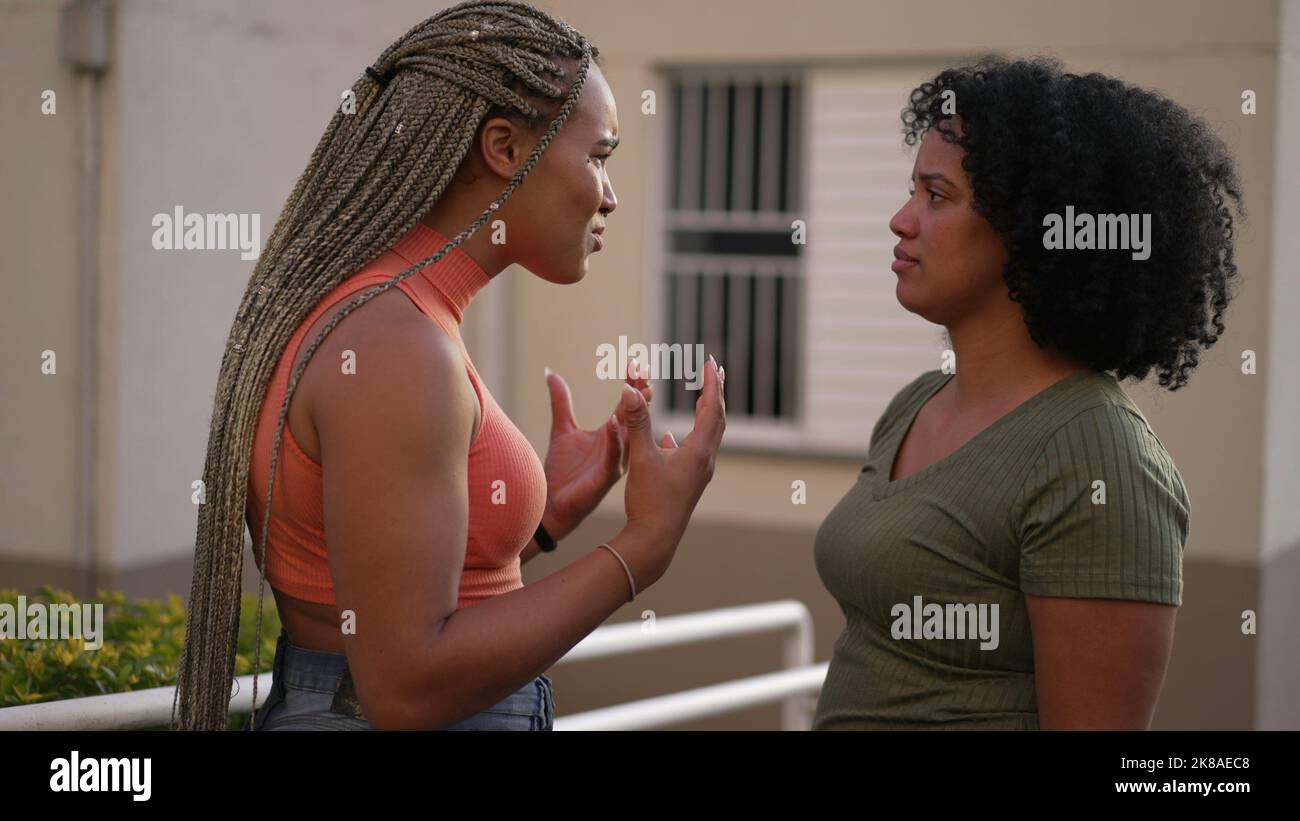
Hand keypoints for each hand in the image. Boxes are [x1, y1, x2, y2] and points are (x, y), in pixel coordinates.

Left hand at [541, 361, 653, 538]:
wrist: (550, 502)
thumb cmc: (562, 471)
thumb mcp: (562, 429)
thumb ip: (561, 401)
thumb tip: (552, 373)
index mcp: (611, 435)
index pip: (627, 405)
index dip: (632, 385)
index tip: (636, 363)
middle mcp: (618, 447)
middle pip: (634, 416)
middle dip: (641, 394)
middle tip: (645, 372)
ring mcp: (615, 463)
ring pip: (631, 434)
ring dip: (636, 414)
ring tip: (642, 391)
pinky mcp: (605, 478)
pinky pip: (614, 457)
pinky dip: (615, 441)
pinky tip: (614, 423)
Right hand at [618, 355, 725, 578]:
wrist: (653, 541)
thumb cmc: (649, 502)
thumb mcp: (641, 457)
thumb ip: (636, 422)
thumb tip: (629, 388)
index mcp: (698, 451)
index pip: (712, 407)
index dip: (711, 383)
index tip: (711, 362)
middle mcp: (704, 461)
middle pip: (717, 419)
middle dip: (715, 393)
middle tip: (715, 372)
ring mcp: (698, 474)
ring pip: (707, 437)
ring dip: (705, 414)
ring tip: (702, 398)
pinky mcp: (687, 484)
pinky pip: (692, 454)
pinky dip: (685, 438)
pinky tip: (669, 439)